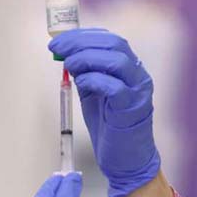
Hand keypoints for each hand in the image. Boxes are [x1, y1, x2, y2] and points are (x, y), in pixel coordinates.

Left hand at [49, 28, 159, 196]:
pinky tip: (81, 83)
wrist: (126, 160)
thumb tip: (66, 55)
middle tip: (58, 49)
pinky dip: (95, 80)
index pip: (109, 39)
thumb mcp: (93, 93)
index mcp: (129, 68)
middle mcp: (137, 74)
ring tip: (69, 65)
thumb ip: (84, 73)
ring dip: (87, 58)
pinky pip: (115, 88)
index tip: (58, 41)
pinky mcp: (133, 109)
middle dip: (81, 43)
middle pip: (114, 44)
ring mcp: (138, 91)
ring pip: (116, 61)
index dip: (83, 35)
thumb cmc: (109, 126)